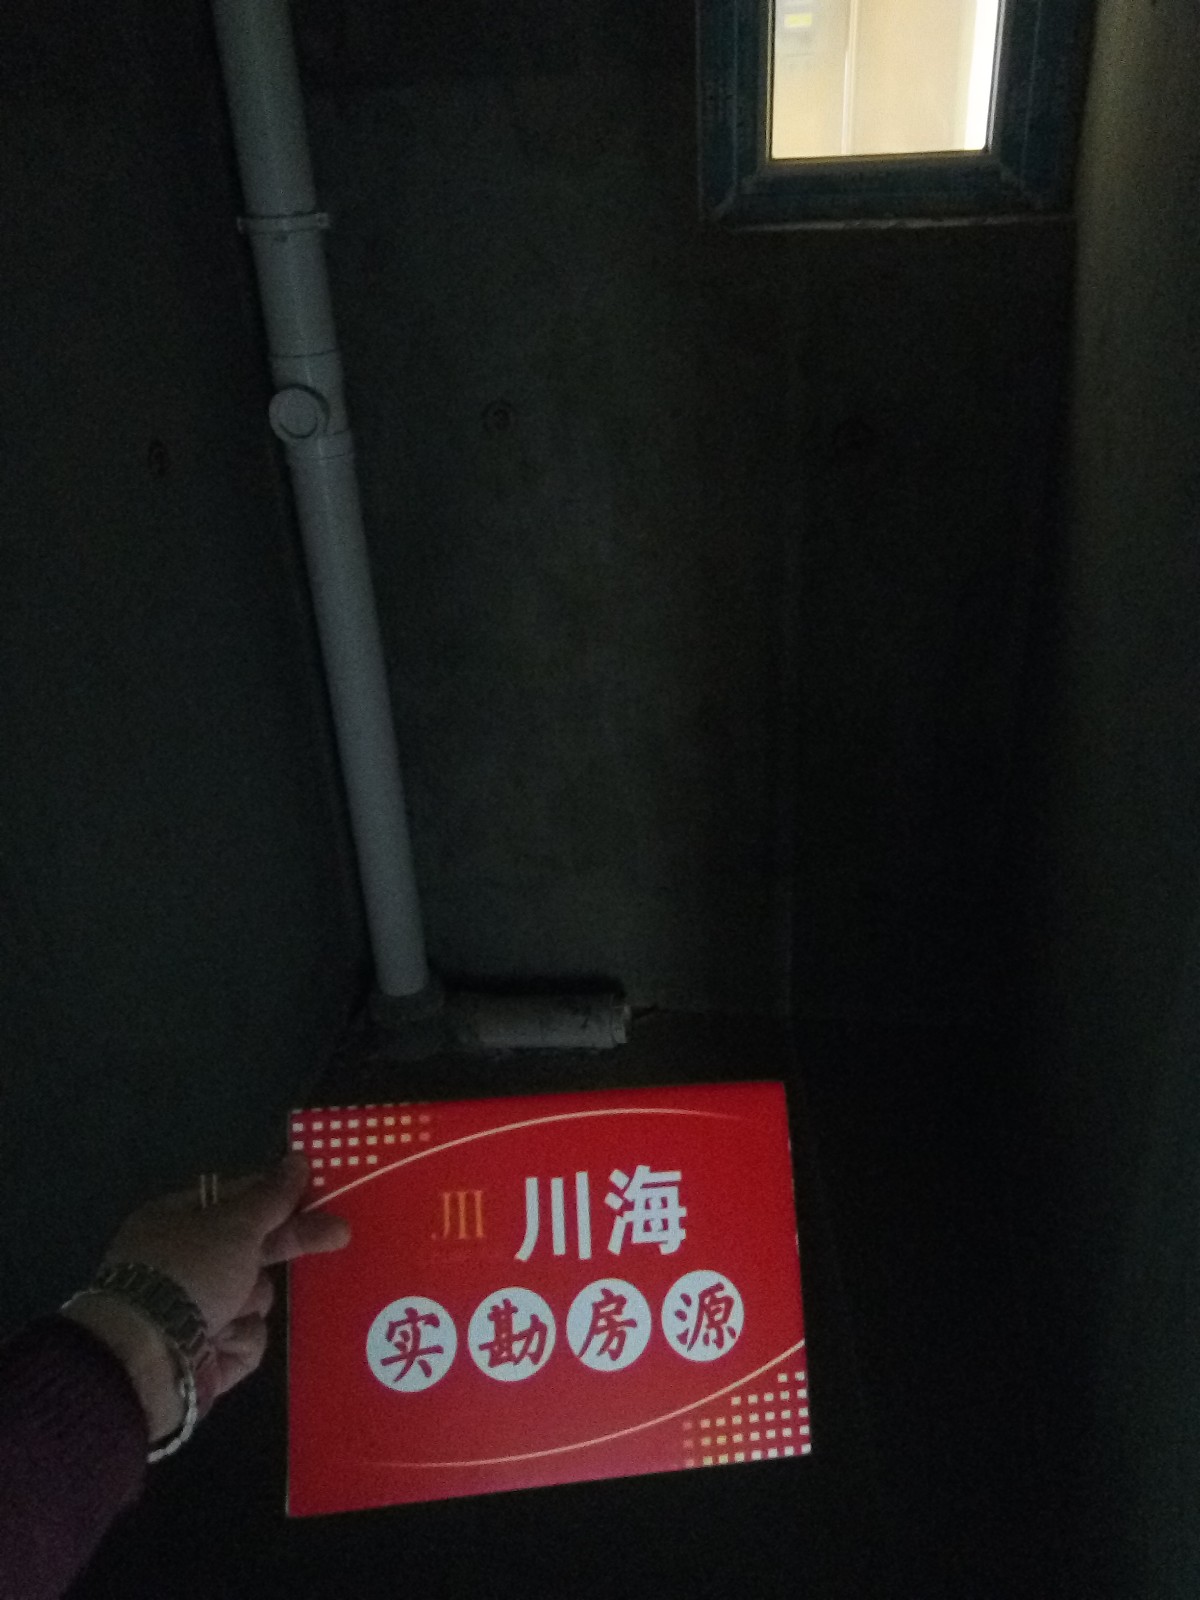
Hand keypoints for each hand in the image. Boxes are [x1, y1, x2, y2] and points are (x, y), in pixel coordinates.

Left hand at [65, 1154, 348, 1439]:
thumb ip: (272, 1196)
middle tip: (340, 1234)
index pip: (239, 1200)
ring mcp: (195, 1310)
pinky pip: (246, 1336)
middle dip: (290, 1243)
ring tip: (229, 1309)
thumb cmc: (186, 1275)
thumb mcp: (234, 1224)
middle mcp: (185, 1263)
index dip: (278, 1196)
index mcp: (179, 1221)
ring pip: (255, 1295)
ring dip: (251, 1300)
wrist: (143, 1359)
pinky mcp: (207, 1354)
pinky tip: (221, 1340)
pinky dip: (239, 1338)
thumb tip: (299, 1159)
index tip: (318, 1194)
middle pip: (253, 1247)